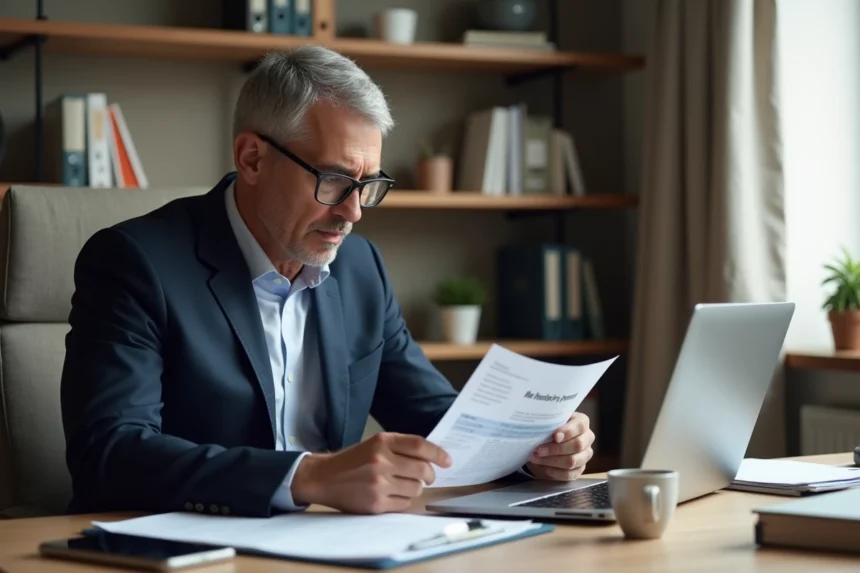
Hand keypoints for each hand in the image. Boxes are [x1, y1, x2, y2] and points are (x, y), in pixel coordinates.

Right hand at [290, 432, 451, 513]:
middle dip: (430, 475)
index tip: (447, 461)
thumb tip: (433, 457)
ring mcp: (378, 483)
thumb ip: (400, 447)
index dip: (438, 454)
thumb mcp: (374, 444)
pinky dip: (403, 500)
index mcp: (382, 442)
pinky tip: (392, 495)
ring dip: (415, 488)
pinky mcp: (375, 503)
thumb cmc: (353, 461)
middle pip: (422, 469)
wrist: (324, 477)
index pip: (419, 445)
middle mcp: (381, 461)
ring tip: (403, 484)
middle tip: (427, 476)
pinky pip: (404, 504)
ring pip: (416, 488)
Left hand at [526, 413, 593, 480]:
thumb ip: (548, 422)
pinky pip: (569, 474)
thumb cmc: (548, 429)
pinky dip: (555, 472)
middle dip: (555, 448)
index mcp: (581, 422)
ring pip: (572, 461)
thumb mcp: (548, 422)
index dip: (568, 431)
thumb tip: (539, 426)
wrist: (545, 444)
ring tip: (536, 458)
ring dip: (552, 461)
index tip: (555, 436)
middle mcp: (587, 438)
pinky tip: (545, 468)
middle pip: (577, 445)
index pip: (580, 425)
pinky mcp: (580, 469)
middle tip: (539, 449)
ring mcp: (585, 455)